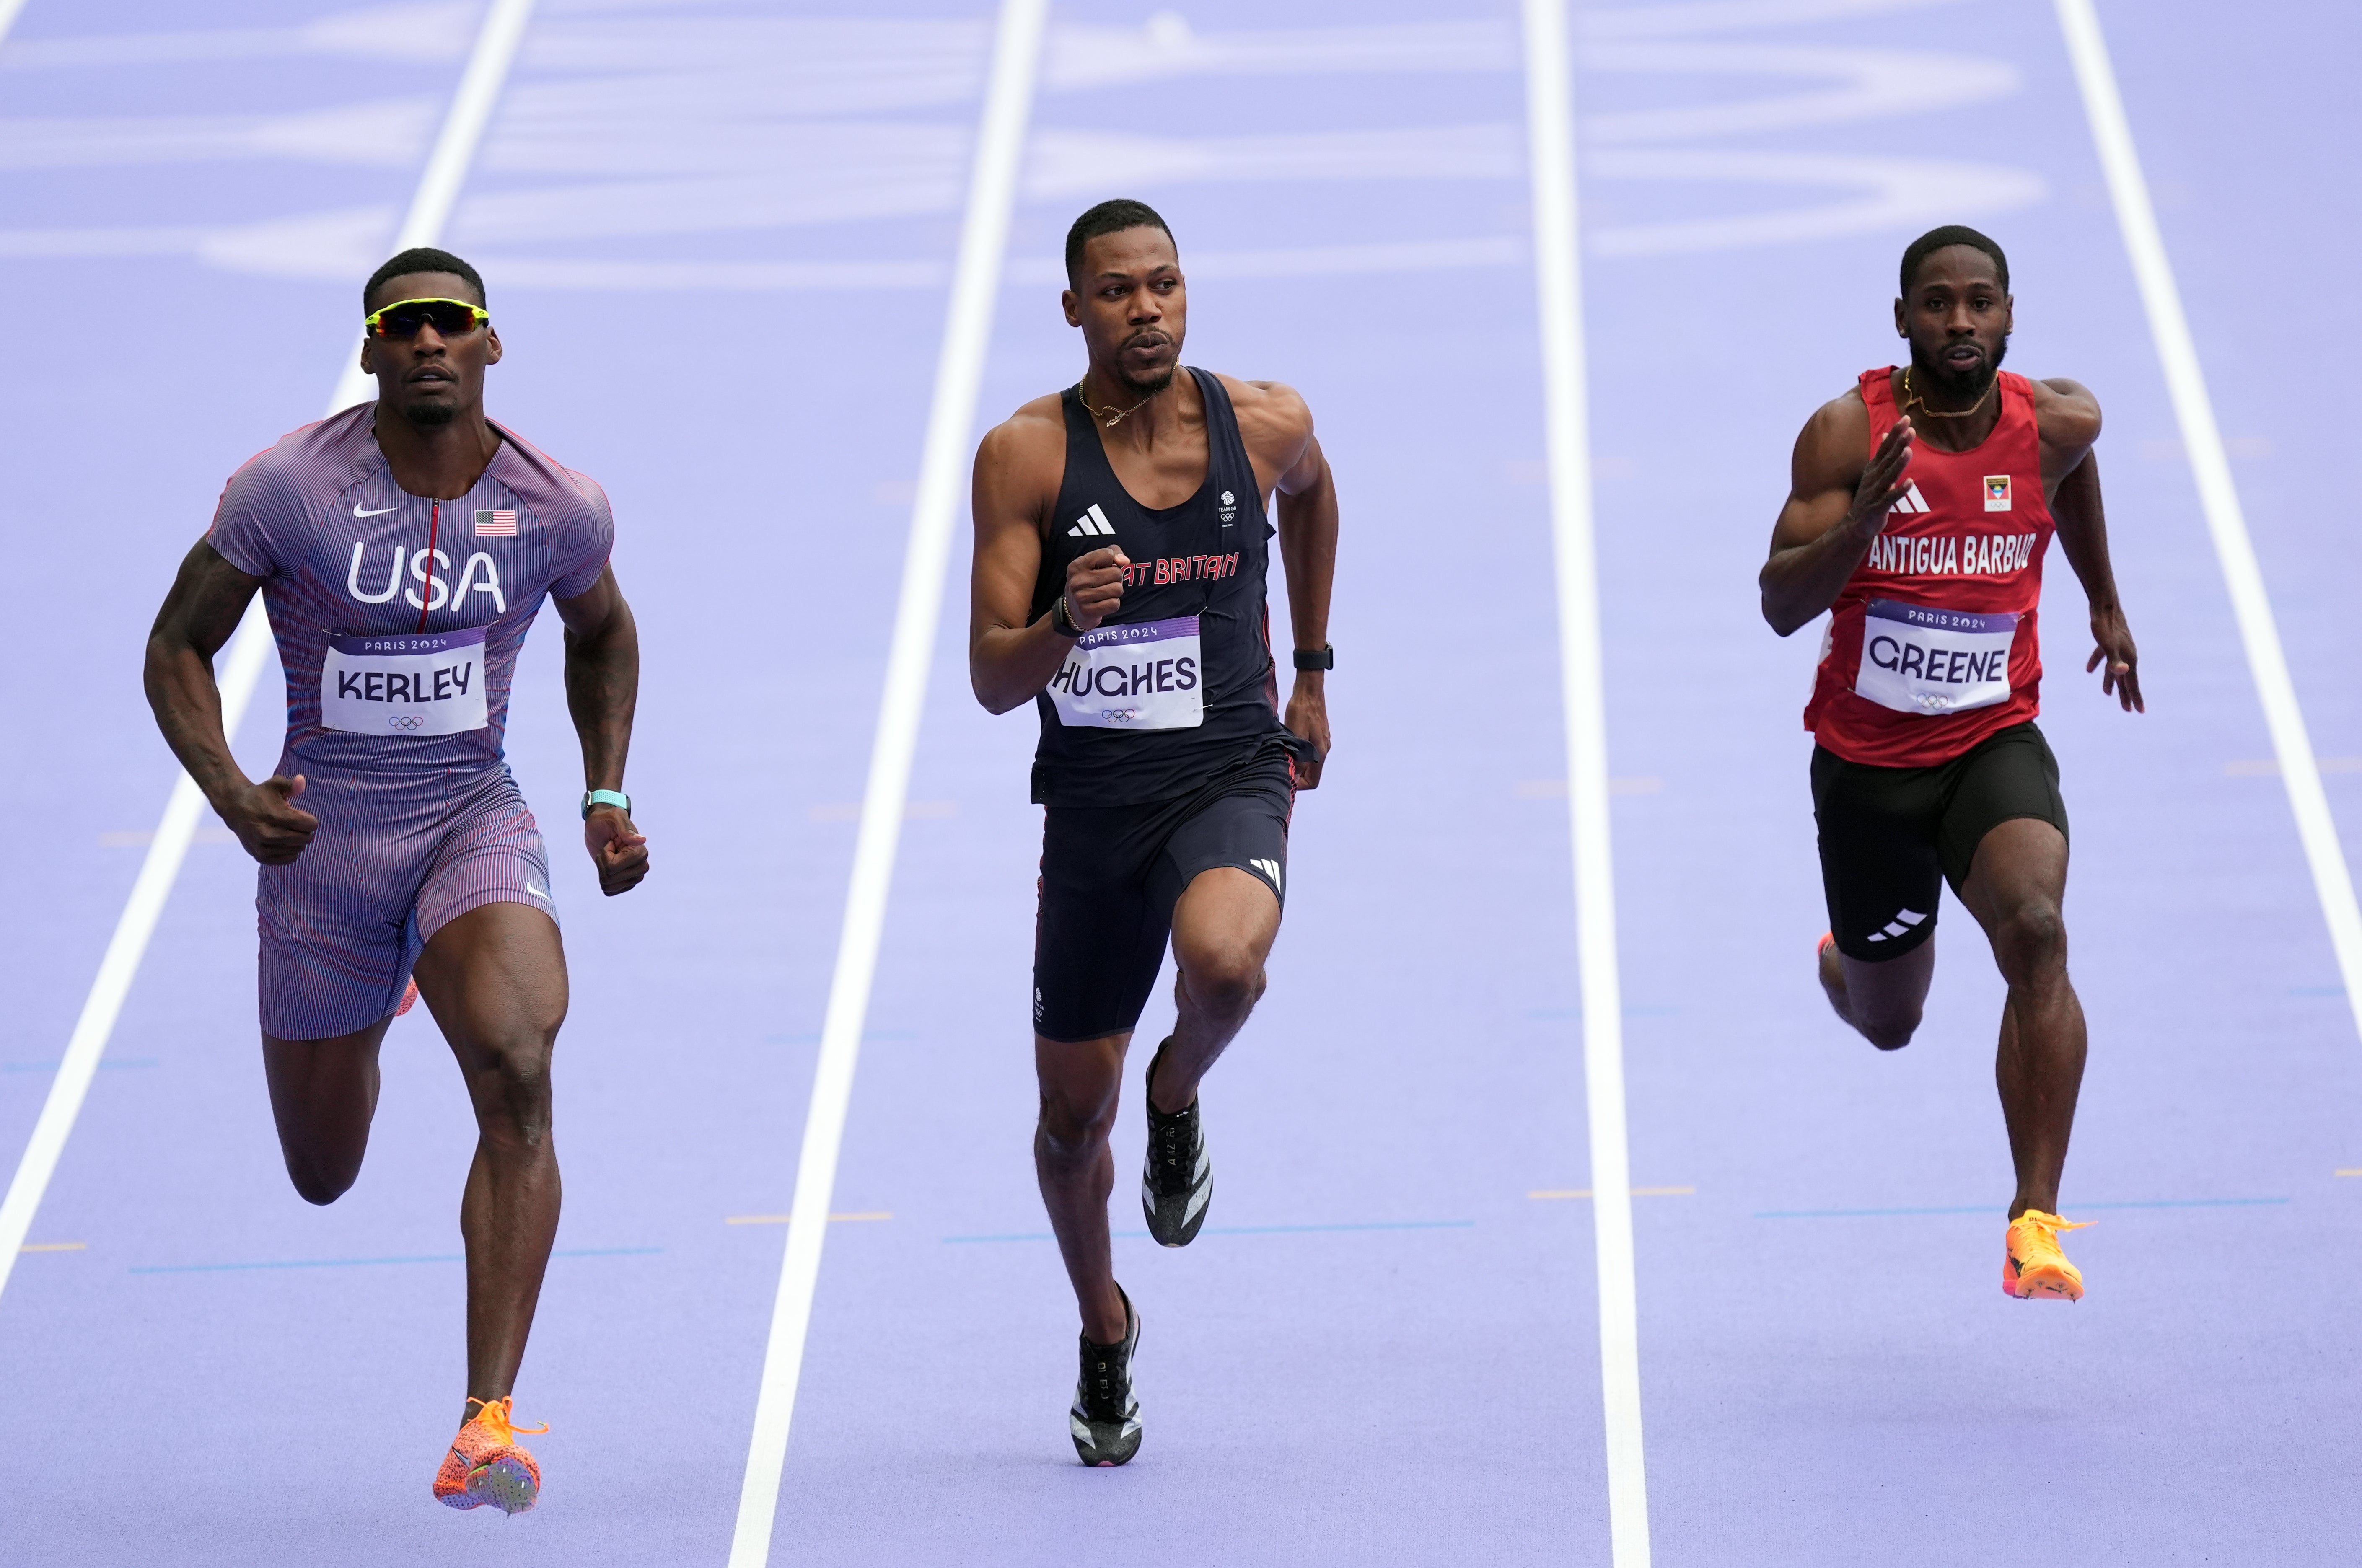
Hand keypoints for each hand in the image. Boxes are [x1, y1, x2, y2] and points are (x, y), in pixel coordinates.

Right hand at [222, 774, 318, 864]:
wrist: (235, 807)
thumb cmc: (260, 795)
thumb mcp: (275, 784)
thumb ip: (291, 784)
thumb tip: (302, 780)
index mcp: (276, 816)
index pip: (310, 825)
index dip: (310, 819)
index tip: (302, 815)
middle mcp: (269, 834)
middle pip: (306, 838)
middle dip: (305, 830)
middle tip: (295, 824)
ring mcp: (263, 847)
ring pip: (298, 849)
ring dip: (297, 841)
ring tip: (287, 831)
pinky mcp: (260, 856)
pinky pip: (289, 859)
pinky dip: (290, 851)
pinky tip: (284, 841)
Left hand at [584, 805, 649, 895]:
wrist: (601, 826)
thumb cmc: (606, 819)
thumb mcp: (614, 818)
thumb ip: (626, 829)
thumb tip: (642, 840)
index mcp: (640, 852)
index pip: (612, 868)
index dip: (605, 855)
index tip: (611, 842)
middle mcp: (641, 866)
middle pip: (610, 879)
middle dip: (602, 864)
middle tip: (608, 850)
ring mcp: (634, 876)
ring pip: (608, 886)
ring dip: (602, 870)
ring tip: (608, 857)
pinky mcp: (626, 883)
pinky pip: (610, 891)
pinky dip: (603, 879)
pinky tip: (608, 866)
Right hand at [1064, 546, 1128, 631]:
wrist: (1074, 608)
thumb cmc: (1090, 579)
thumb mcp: (1097, 561)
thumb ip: (1113, 552)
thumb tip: (1125, 561)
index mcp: (1077, 565)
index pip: (1107, 554)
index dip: (1112, 561)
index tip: (1104, 567)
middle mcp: (1077, 581)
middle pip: (1116, 573)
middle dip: (1116, 578)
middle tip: (1105, 582)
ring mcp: (1081, 597)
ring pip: (1117, 589)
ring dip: (1116, 591)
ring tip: (1105, 592)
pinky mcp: (1088, 611)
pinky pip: (1114, 604)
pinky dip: (1113, 603)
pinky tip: (1103, 602)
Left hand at [1284, 674, 1329, 788]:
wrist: (1309, 690)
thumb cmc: (1302, 710)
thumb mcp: (1296, 734)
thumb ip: (1298, 757)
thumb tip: (1295, 776)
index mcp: (1320, 752)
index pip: (1313, 781)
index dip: (1299, 785)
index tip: (1286, 779)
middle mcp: (1323, 749)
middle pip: (1311, 773)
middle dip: (1297, 774)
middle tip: (1281, 767)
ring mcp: (1322, 741)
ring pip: (1310, 762)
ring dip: (1297, 763)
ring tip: (1283, 755)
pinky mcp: (1318, 734)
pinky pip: (1309, 750)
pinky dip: (1299, 753)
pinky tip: (1288, 744)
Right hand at [1848, 416, 1915, 535]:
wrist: (1855, 525)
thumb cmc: (1869, 497)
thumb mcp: (1874, 473)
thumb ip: (1883, 455)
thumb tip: (1886, 435)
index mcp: (1873, 469)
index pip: (1885, 447)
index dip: (1895, 433)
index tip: (1906, 418)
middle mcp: (1873, 478)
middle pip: (1887, 458)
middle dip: (1899, 443)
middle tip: (1910, 429)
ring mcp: (1875, 492)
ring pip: (1888, 476)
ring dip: (1898, 464)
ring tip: (1908, 451)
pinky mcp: (1877, 508)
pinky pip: (1890, 498)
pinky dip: (1899, 491)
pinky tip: (1910, 483)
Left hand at [2085, 604, 2143, 712]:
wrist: (2104, 606)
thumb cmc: (2105, 627)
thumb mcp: (2108, 646)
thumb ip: (2114, 661)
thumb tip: (2123, 671)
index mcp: (2128, 659)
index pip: (2132, 684)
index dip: (2135, 698)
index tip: (2138, 711)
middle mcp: (2127, 655)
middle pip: (2125, 680)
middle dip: (2126, 695)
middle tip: (2127, 709)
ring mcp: (2119, 648)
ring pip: (2115, 669)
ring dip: (2111, 682)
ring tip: (2107, 694)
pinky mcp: (2110, 642)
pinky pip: (2104, 657)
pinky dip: (2097, 663)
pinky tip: (2089, 670)